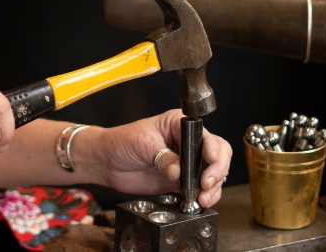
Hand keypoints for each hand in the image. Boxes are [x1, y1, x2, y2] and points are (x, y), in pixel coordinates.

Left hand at [80, 110, 231, 206]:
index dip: (213, 150)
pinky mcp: (181, 181)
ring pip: (213, 174)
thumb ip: (162, 157)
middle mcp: (187, 142)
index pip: (206, 135)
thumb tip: (179, 171)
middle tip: (206, 184)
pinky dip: (203, 196)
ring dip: (213, 187)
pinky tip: (198, 202)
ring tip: (203, 198)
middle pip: (217, 154)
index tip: (210, 161)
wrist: (107, 162)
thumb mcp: (142, 144)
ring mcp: (186, 162)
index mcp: (179, 124)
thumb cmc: (121, 142)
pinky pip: (200, 189)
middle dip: (217, 170)